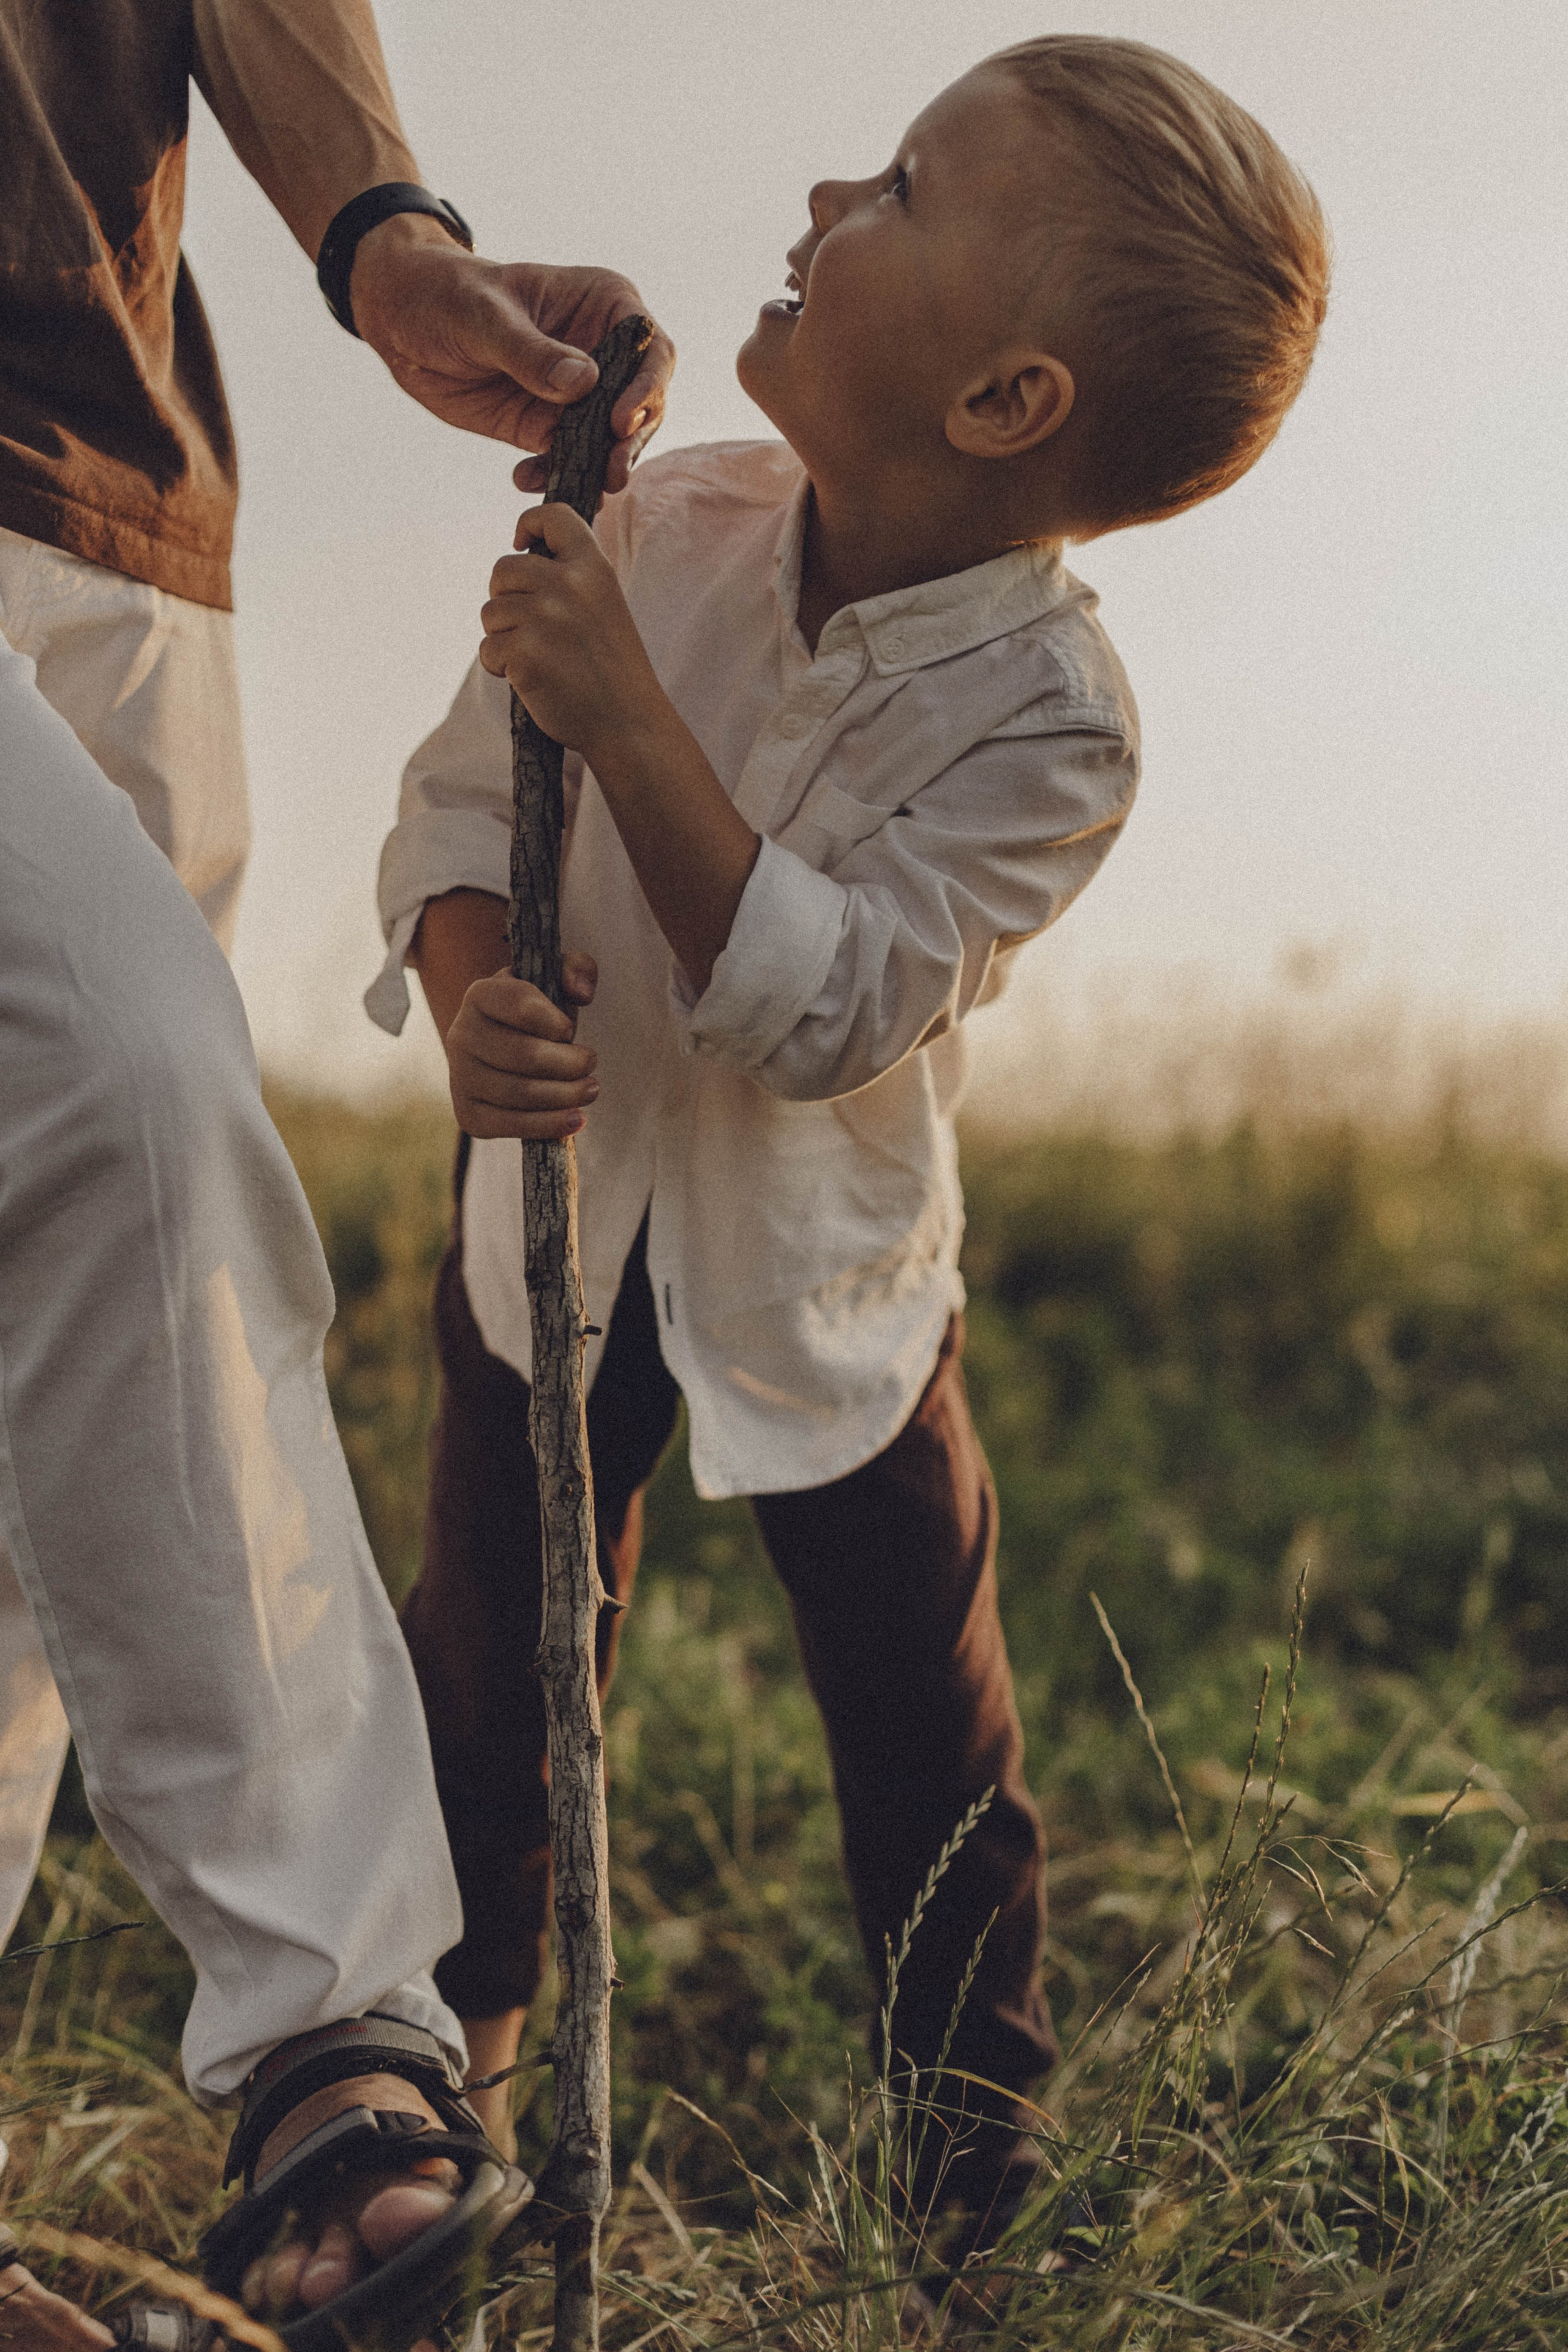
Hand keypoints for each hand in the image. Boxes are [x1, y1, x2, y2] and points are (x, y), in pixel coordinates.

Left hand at [350, 223, 673, 494]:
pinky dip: (555, 477)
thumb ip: (532, 352)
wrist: (402, 320)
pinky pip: (568, 459)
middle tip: (611, 472)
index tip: (620, 419)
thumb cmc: (447, 294)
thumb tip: (585, 383)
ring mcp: (578, 394)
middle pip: (642, 403)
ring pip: (611, 440)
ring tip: (583, 489)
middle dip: (630, 441)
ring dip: (600, 467)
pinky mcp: (548, 427)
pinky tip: (526, 481)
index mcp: (602, 305)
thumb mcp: (484, 317)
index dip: (646, 387)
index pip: (650, 348)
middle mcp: (600, 352)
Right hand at [444, 950, 599, 1139]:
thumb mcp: (555, 980)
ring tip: (590, 1090)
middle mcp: (461, 1034)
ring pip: (519, 1093)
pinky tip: (575, 1120)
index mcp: (481, 995)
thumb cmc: (536, 1013)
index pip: (521, 1004)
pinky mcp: (468, 1114)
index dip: (555, 1021)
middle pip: (523, 1055)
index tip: (570, 1030)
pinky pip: (509, 1125)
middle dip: (569, 1063)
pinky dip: (547, 1126)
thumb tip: (581, 992)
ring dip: (564, 1095)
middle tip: (591, 1063)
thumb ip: (576, 969)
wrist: (502, 1047)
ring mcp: (461, 1077)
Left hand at [479, 505, 664, 757]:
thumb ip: (572, 578)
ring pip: (490, 612)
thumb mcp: (605, 605)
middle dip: (505, 598)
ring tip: (538, 659)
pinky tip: (530, 680)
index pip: (551, 515)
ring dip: (503, 637)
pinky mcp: (524, 653)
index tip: (521, 544)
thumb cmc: (613, 669)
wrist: (627, 723)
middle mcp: (568, 585)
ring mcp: (545, 618)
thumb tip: (521, 558)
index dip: (528, 525)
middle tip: (530, 628)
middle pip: (503, 569)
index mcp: (593, 568)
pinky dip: (500, 668)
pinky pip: (487, 649)